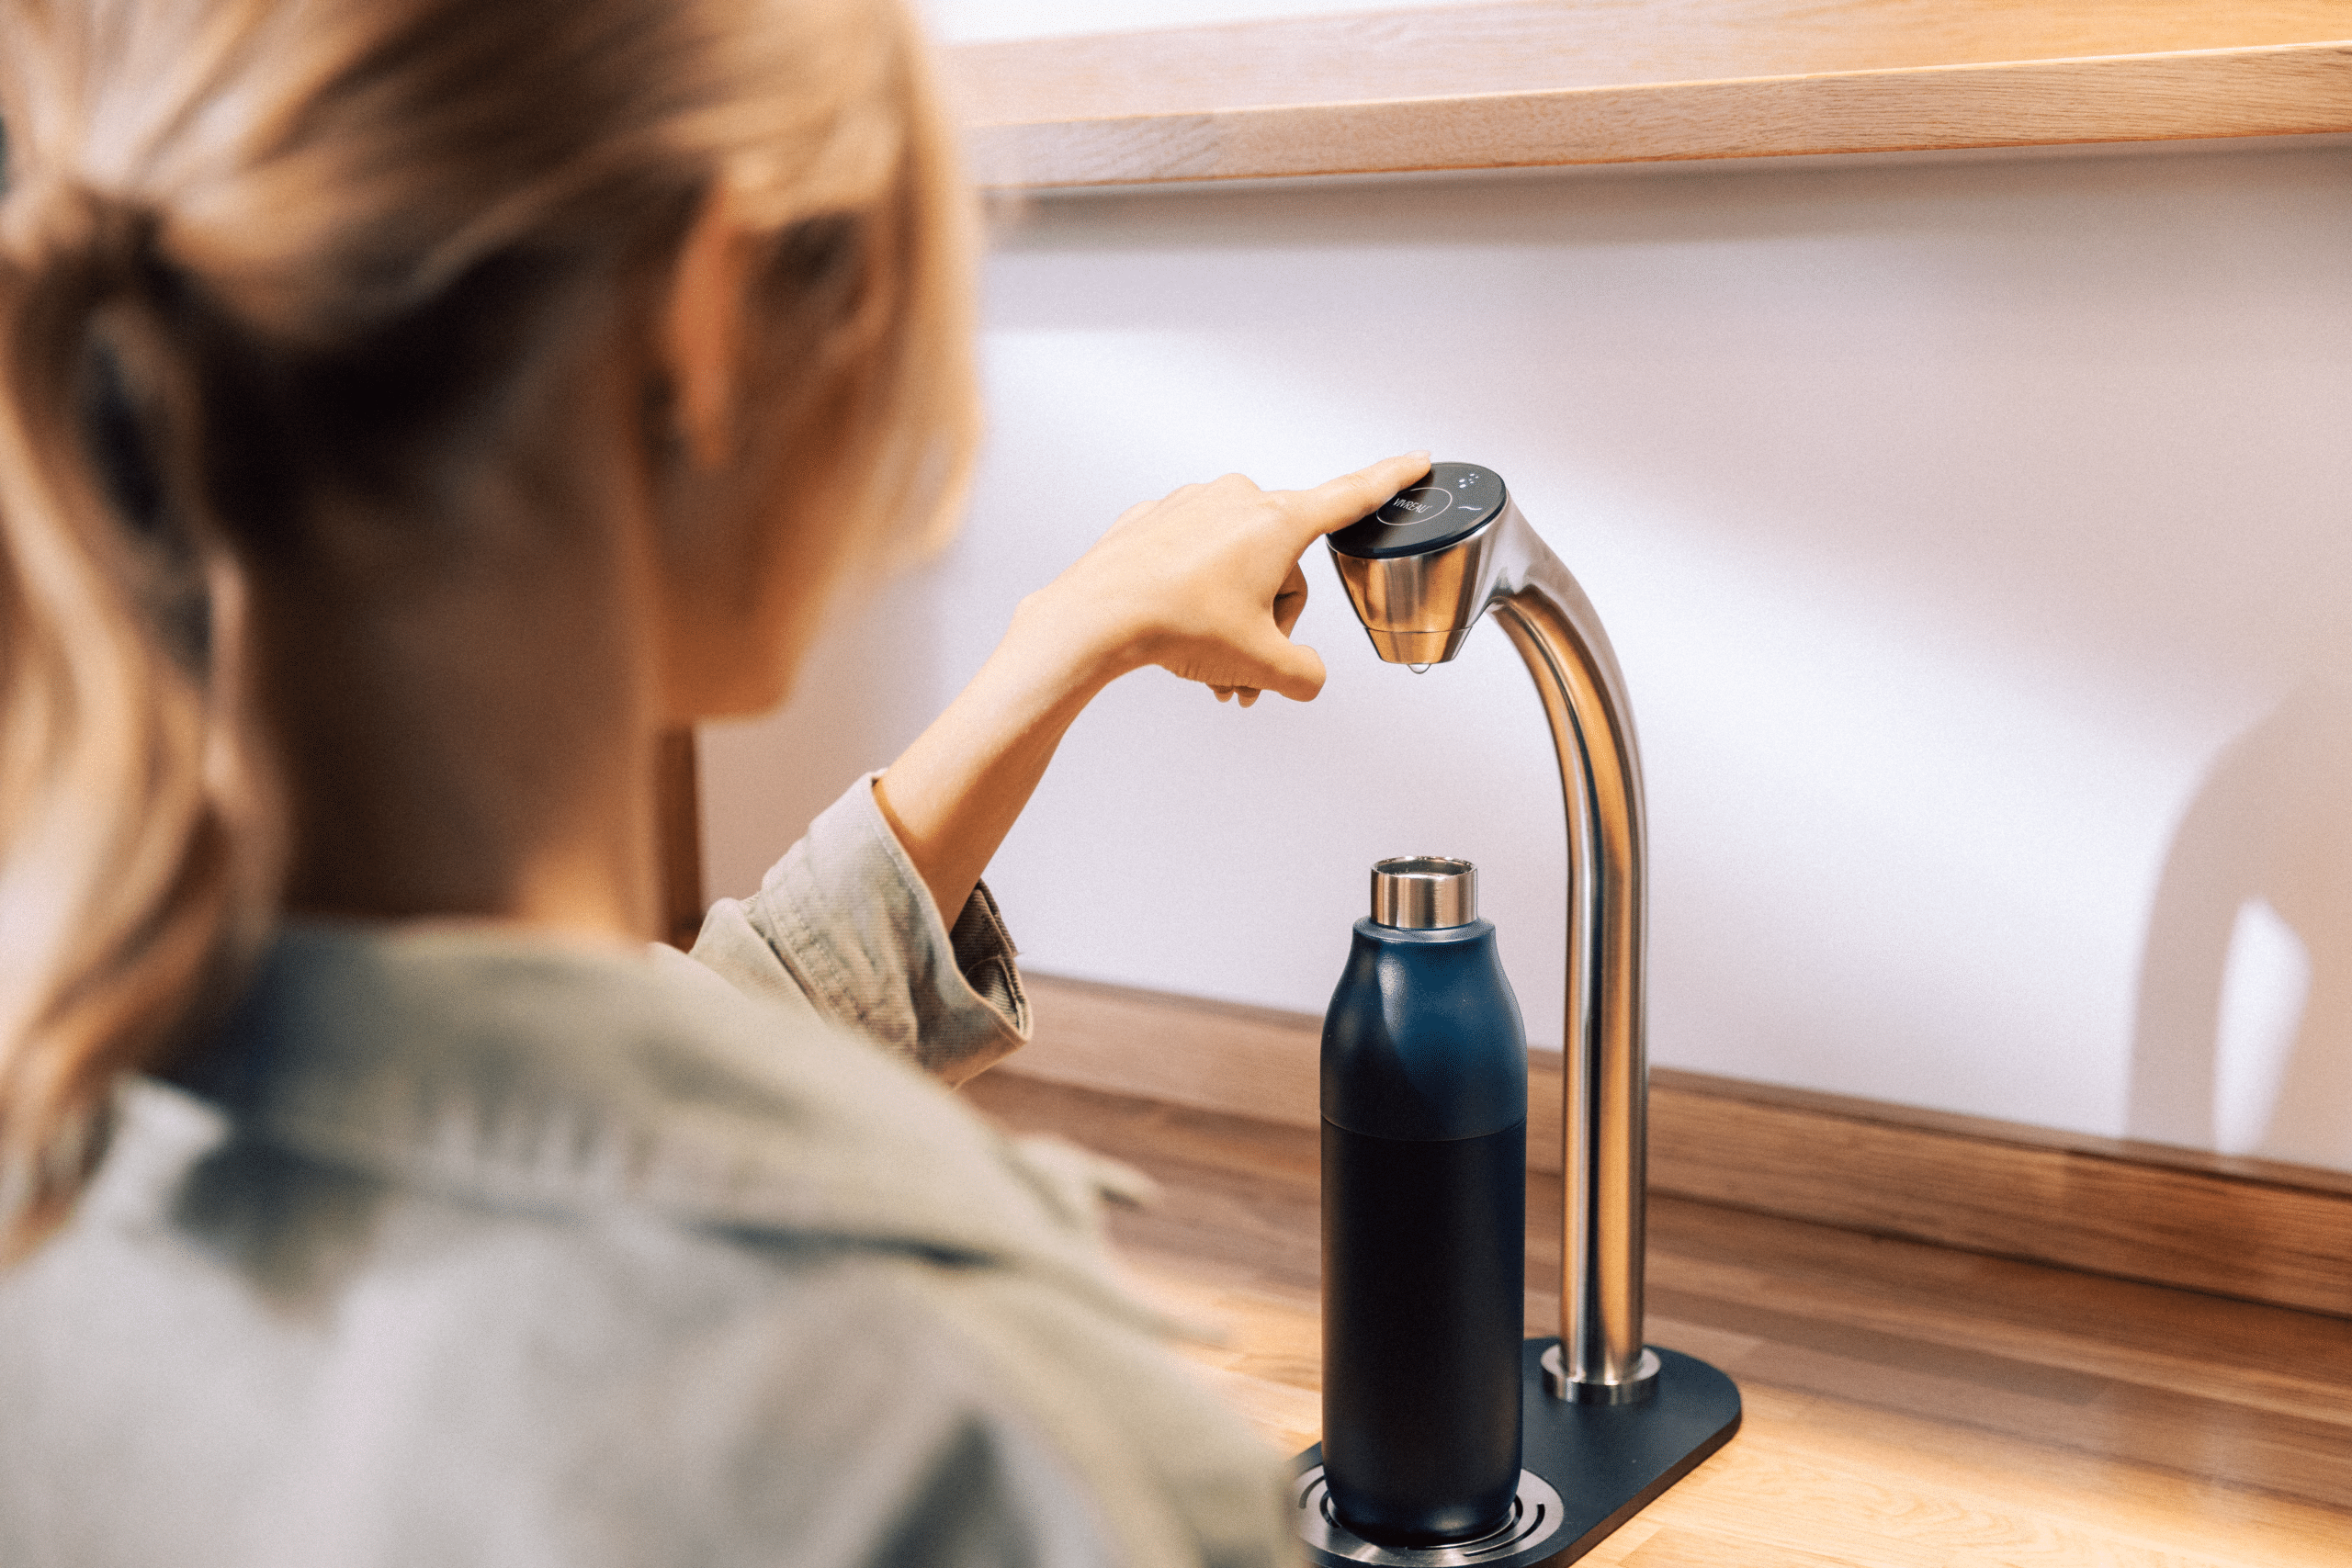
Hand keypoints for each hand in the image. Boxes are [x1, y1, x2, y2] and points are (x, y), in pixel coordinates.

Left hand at [872, 450, 1429, 927]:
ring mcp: (1190, 505)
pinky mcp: (1151, 521)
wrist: (1094, 619)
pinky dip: (1194, 601)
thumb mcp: (1262, 664)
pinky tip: (1174, 634)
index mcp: (1277, 521)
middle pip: (1283, 568)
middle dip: (1271, 623)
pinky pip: (1192, 561)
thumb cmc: (1175, 626)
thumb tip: (1305, 677)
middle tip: (1248, 671)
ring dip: (1232, 622)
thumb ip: (1305, 674)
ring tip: (1211, 671)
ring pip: (1234, 569)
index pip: (1352, 497)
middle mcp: (1237, 500)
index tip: (1418, 460)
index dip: (1392, 480)